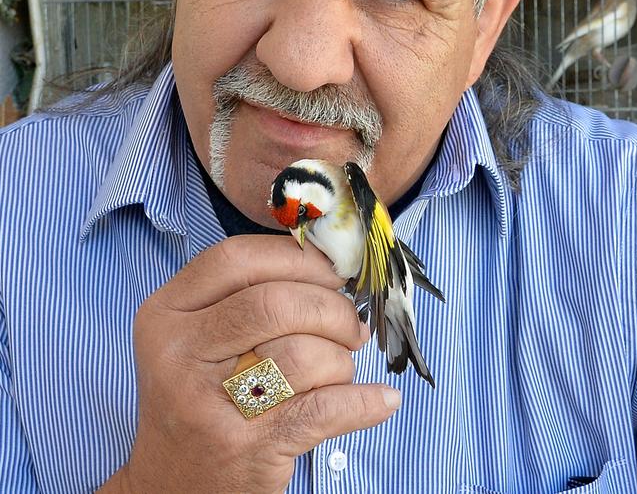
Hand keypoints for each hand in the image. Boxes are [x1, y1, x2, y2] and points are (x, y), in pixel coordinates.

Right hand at [102, 235, 399, 493]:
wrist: (173, 486)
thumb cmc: (201, 397)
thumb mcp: (198, 337)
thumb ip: (246, 293)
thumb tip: (331, 264)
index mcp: (167, 314)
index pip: (236, 259)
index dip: (295, 256)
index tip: (333, 268)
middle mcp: (178, 354)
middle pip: (276, 303)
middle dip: (331, 309)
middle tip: (351, 325)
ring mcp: (208, 403)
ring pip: (303, 354)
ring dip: (341, 359)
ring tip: (340, 369)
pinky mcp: (245, 448)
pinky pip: (324, 409)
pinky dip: (363, 402)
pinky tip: (380, 399)